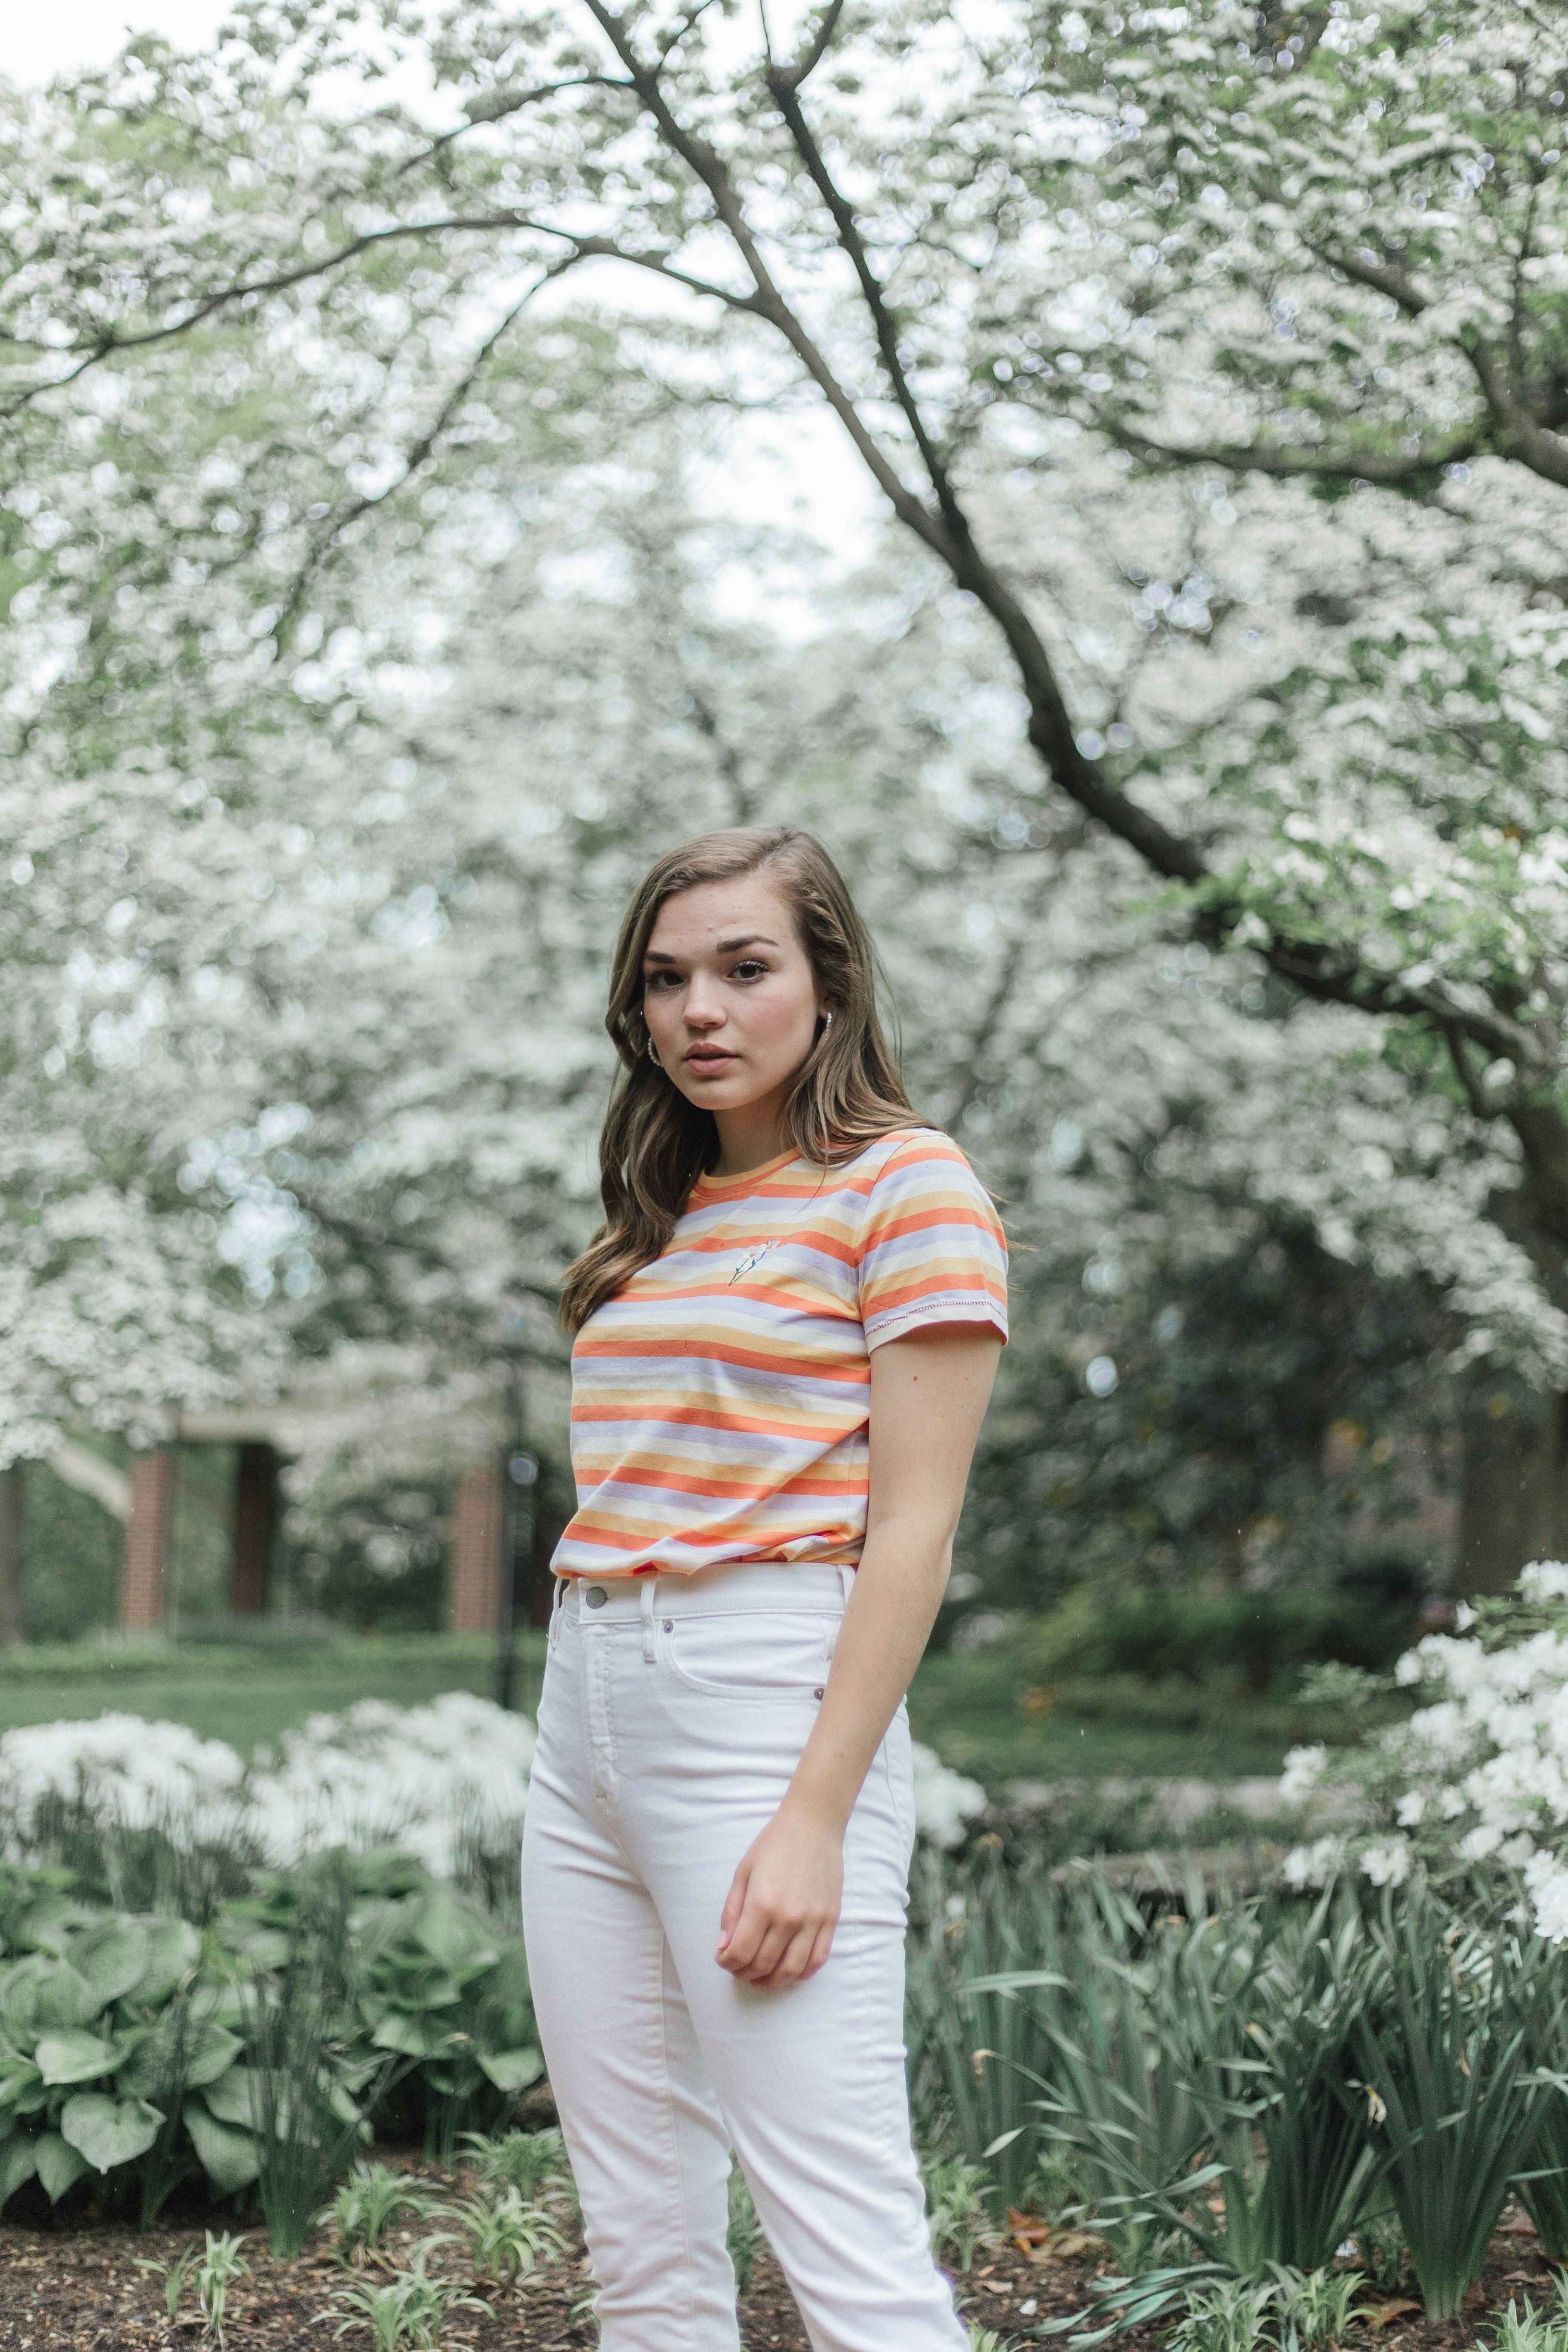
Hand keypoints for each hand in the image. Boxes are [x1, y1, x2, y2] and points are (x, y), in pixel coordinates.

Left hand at [715, 1802, 843, 1988]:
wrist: (813, 1825)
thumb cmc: (774, 1844)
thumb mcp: (743, 1873)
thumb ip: (732, 1911)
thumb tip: (723, 1946)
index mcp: (762, 1904)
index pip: (740, 1952)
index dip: (727, 1962)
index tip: (722, 1959)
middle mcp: (788, 1918)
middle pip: (763, 1965)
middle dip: (744, 1973)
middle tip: (738, 1968)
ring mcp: (813, 1921)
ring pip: (791, 1970)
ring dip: (771, 1981)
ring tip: (759, 1977)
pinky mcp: (830, 1920)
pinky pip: (818, 1960)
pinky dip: (802, 1973)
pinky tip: (789, 1970)